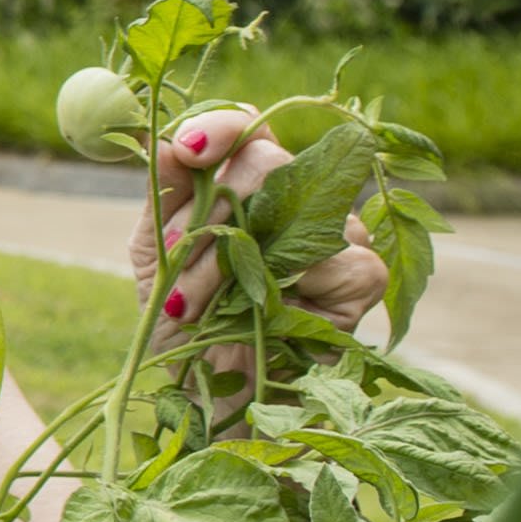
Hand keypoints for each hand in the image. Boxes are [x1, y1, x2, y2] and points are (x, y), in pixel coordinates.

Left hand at [126, 107, 389, 356]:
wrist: (204, 394)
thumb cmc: (182, 322)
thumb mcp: (158, 253)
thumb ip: (165, 192)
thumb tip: (168, 137)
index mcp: (248, 185)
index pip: (249, 129)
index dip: (223, 127)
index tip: (190, 150)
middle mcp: (298, 201)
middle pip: (270, 162)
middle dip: (210, 215)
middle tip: (174, 261)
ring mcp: (337, 235)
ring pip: (302, 211)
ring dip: (231, 263)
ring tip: (191, 307)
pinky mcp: (363, 279)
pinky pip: (343, 259)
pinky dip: (290, 289)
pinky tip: (260, 318)